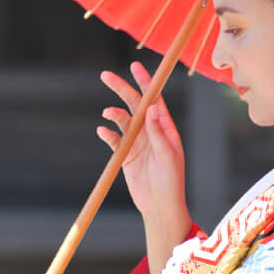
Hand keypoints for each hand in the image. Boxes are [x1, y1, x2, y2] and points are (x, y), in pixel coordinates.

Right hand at [97, 62, 189, 230]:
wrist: (159, 207)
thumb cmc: (171, 182)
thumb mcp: (167, 156)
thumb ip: (158, 133)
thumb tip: (153, 107)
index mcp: (165, 128)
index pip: (154, 99)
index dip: (145, 82)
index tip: (134, 66)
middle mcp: (150, 132)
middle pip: (134, 104)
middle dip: (121, 89)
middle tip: (105, 76)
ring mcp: (137, 143)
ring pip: (122, 120)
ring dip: (114, 114)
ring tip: (107, 114)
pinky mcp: (125, 156)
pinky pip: (114, 140)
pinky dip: (107, 134)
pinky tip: (102, 131)